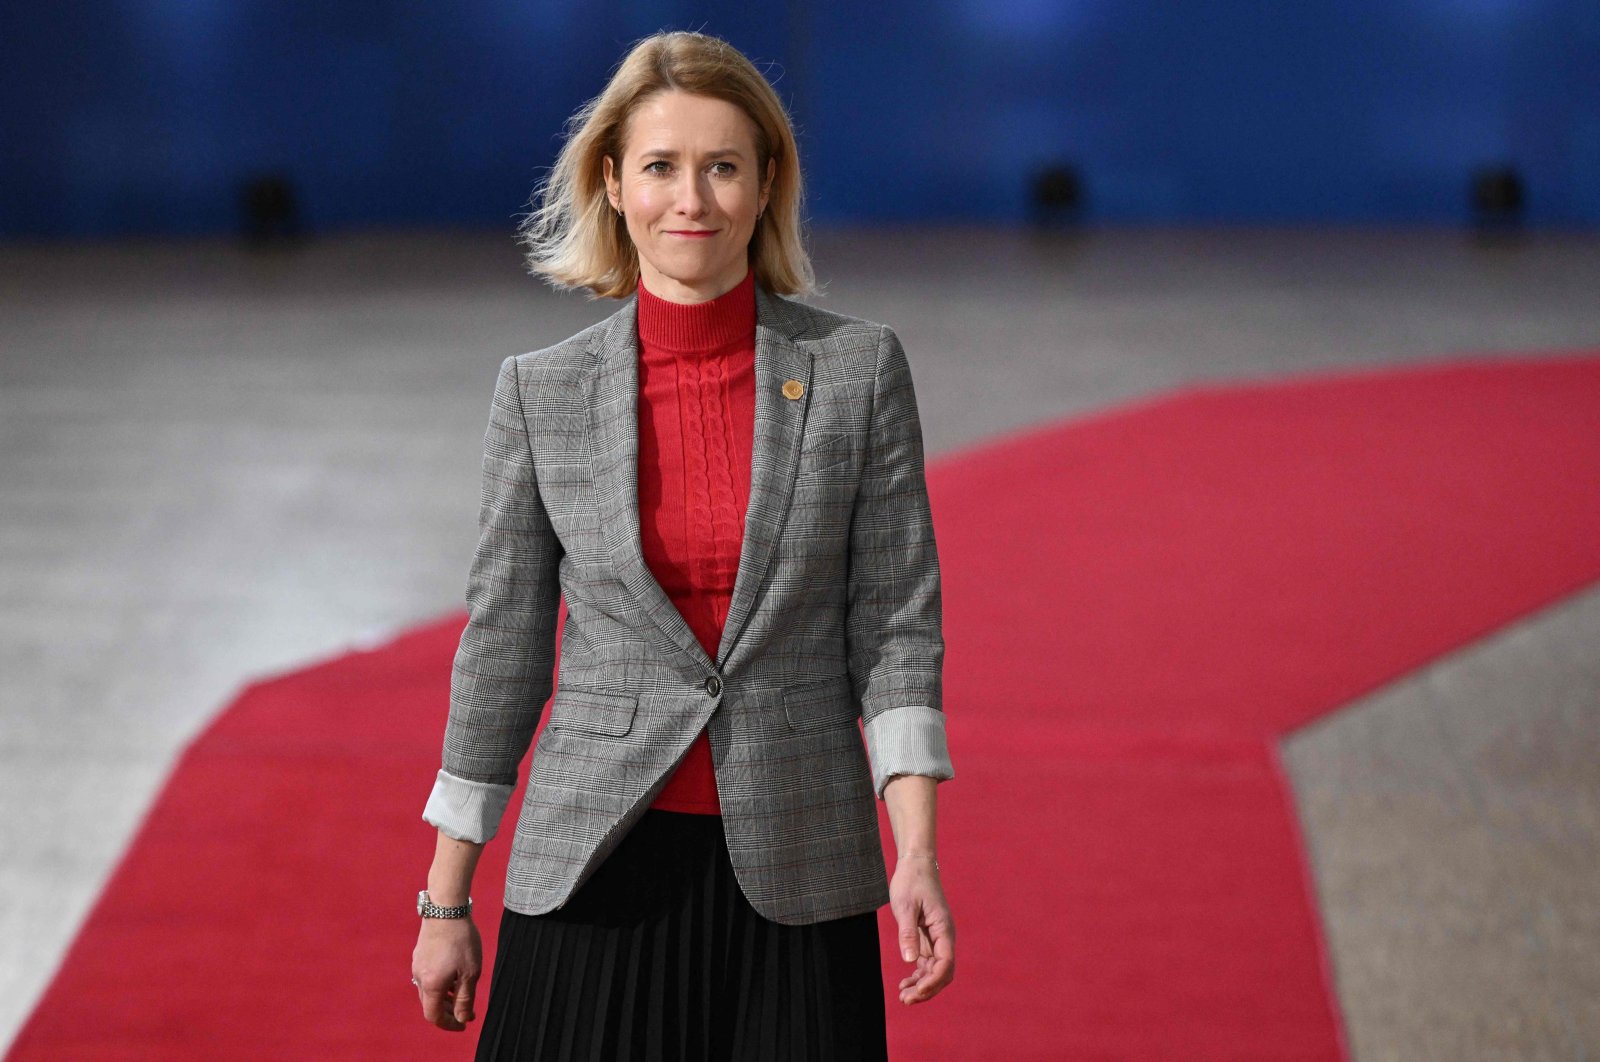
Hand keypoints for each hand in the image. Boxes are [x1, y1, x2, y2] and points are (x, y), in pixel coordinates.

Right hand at [411, 916, 482, 1030]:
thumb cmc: (461, 940)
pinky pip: (428, 977)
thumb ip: (466, 999)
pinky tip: (455, 975)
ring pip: (429, 990)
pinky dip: (441, 983)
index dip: (449, 1024)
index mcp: (430, 986)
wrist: (446, 909)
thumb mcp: (470, 972)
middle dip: (450, 1011)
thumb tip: (462, 1019)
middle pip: (431, 1004)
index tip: (464, 1024)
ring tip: (464, 991)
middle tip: (469, 1010)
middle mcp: (419, 977)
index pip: (434, 1016)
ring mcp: (417, 965)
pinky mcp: (420, 954)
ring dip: (446, 997)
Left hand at [889, 852, 954, 1004]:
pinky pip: (928, 963)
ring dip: (922, 986)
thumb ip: (908, 933)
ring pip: (935, 971)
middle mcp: (944, 937)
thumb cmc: (911, 882)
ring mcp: (937, 938)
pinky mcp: (929, 938)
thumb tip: (909, 961)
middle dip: (927, 989)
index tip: (916, 992)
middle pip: (943, 972)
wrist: (915, 864)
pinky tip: (905, 983)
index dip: (932, 982)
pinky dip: (919, 975)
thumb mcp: (905, 907)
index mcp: (944, 929)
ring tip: (903, 996)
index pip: (945, 964)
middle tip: (905, 1000)